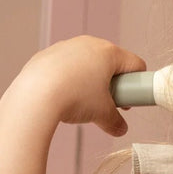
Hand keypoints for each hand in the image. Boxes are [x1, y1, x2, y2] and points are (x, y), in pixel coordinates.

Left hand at [11, 36, 145, 136]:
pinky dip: (68, 78)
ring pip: (86, 62)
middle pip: (110, 62)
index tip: (128, 100)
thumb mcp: (101, 114)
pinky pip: (64, 65)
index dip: (137, 84)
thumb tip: (120, 129)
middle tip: (106, 103)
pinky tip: (61, 94)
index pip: (135, 64)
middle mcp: (89, 43)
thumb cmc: (74, 98)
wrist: (35, 95)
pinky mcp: (47, 54)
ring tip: (81, 101)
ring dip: (89, 79)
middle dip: (112, 83)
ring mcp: (66, 46)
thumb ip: (115, 122)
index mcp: (109, 53)